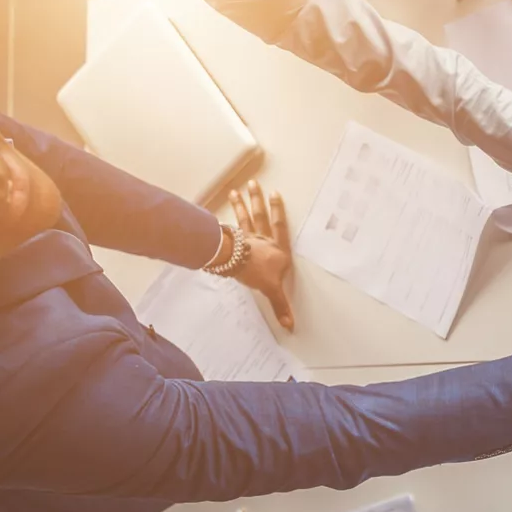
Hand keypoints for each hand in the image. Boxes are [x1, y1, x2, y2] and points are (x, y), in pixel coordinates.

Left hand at [229, 181, 295, 330]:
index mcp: (277, 249)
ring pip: (244, 219)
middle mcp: (263, 240)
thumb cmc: (258, 274)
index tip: (275, 194)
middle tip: (254, 184)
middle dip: (258, 201)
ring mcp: (247, 240)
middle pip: (260, 217)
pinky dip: (225, 219)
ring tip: (237, 191)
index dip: (278, 211)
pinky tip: (219, 213)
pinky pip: (230, 228)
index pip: (279, 227)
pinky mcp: (233, 243)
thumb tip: (291, 327)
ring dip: (241, 205)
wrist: (236, 266)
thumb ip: (280, 306)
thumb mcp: (272, 291)